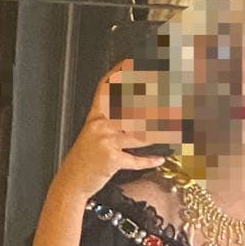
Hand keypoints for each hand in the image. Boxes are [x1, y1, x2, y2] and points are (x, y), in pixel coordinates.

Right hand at [52, 58, 183, 200]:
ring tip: (173, 128)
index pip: (106, 88)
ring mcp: (106, 142)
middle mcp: (100, 126)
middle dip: (151, 104)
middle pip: (130, 107)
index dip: (119, 73)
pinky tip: (159, 158)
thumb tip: (134, 118)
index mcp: (95, 118)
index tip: (132, 62)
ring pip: (138, 133)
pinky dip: (149, 160)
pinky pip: (135, 159)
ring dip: (159, 132)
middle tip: (170, 98)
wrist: (71, 183)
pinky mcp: (111, 159)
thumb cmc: (82, 162)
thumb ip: (110, 124)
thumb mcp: (92, 137)